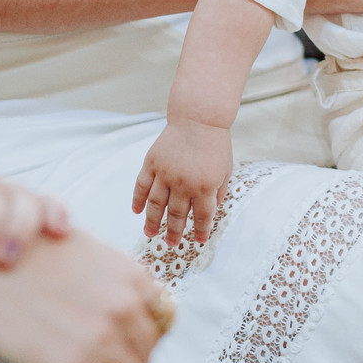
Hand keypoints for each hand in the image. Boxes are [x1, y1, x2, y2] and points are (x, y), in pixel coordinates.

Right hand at [0, 226, 165, 362]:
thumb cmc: (18, 254)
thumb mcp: (79, 249)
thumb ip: (110, 275)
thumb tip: (125, 304)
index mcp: (129, 272)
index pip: (161, 316)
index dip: (141, 332)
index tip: (125, 345)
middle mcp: (125, 303)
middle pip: (147, 350)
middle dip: (128, 360)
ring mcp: (104, 336)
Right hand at [132, 123, 231, 247]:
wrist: (199, 118)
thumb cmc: (215, 145)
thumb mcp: (225, 171)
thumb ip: (218, 194)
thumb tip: (209, 214)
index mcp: (205, 187)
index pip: (201, 217)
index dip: (200, 231)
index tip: (198, 240)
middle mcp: (183, 183)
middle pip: (176, 215)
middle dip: (174, 232)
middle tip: (172, 243)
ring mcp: (166, 173)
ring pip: (155, 205)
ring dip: (152, 222)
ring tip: (150, 234)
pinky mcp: (152, 163)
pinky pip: (141, 186)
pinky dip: (137, 200)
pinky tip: (137, 211)